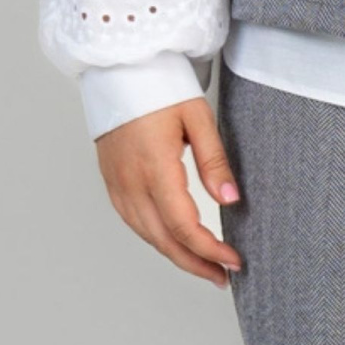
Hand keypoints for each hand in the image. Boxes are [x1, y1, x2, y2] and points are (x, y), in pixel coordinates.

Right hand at [95, 95, 243, 285]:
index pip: (184, 226)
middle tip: (222, 277)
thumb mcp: (197, 118)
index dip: (210, 250)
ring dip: (176, 255)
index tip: (234, 261)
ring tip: (205, 266)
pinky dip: (156, 238)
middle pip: (164, 240)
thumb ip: (214, 162)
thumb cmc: (159, 86)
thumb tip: (231, 200)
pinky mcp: (111, 181)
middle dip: (195, 264)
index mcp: (154, 168)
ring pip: (146, 235)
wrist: (119, 68)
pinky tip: (173, 243)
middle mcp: (130, 182)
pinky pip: (133, 221)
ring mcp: (116, 184)